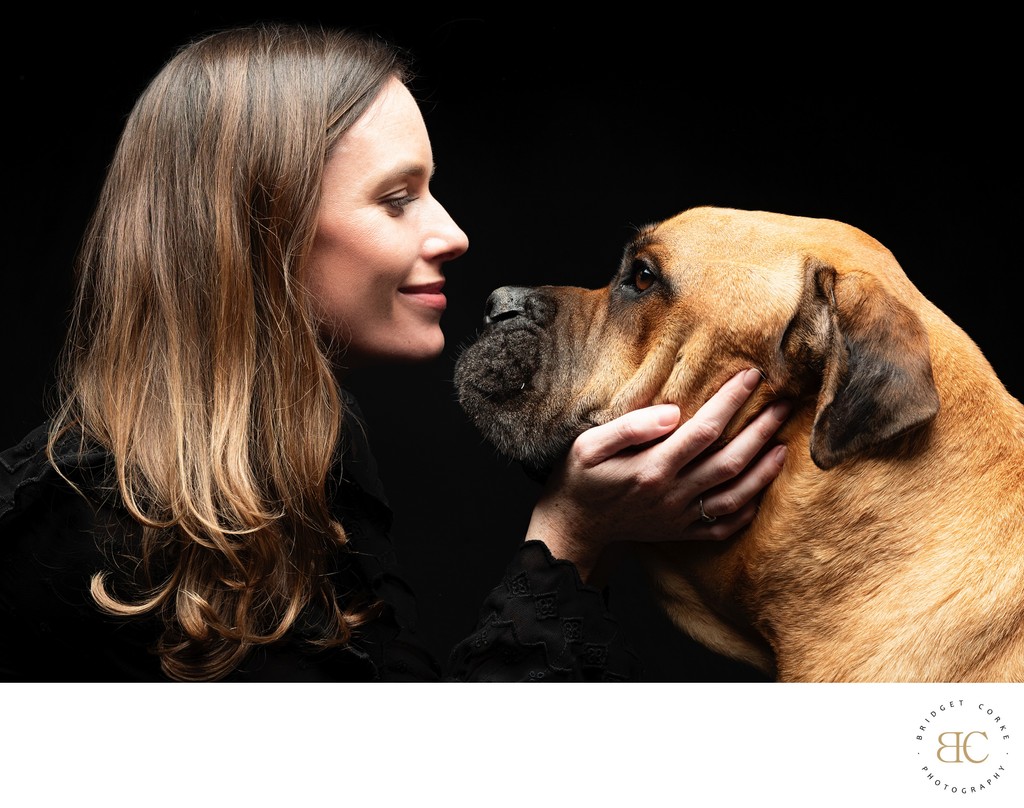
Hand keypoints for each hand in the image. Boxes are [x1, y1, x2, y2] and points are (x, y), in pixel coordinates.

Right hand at [526, 368, 788, 581]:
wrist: (572, 527)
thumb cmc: (578, 479)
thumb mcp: (588, 445)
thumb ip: (630, 427)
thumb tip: (672, 412)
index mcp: (652, 468)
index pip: (704, 430)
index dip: (731, 402)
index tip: (751, 377)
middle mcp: (672, 494)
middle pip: (730, 460)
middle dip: (761, 430)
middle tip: (785, 404)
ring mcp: (680, 517)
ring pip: (735, 494)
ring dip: (764, 470)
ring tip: (783, 444)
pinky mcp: (681, 532)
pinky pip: (724, 526)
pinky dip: (747, 509)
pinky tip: (759, 489)